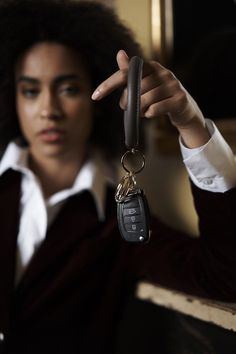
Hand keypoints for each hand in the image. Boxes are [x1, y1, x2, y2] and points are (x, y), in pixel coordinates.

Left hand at [91, 50, 209, 147]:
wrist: (183, 108)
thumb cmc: (159, 95)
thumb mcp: (144, 83)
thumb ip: (131, 72)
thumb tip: (120, 53)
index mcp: (152, 66)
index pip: (125, 73)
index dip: (108, 84)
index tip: (94, 96)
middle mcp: (163, 72)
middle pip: (135, 89)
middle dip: (127, 102)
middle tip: (128, 108)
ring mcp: (173, 85)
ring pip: (145, 100)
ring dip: (139, 110)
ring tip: (142, 112)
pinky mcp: (179, 99)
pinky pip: (155, 109)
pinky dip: (149, 114)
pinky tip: (151, 114)